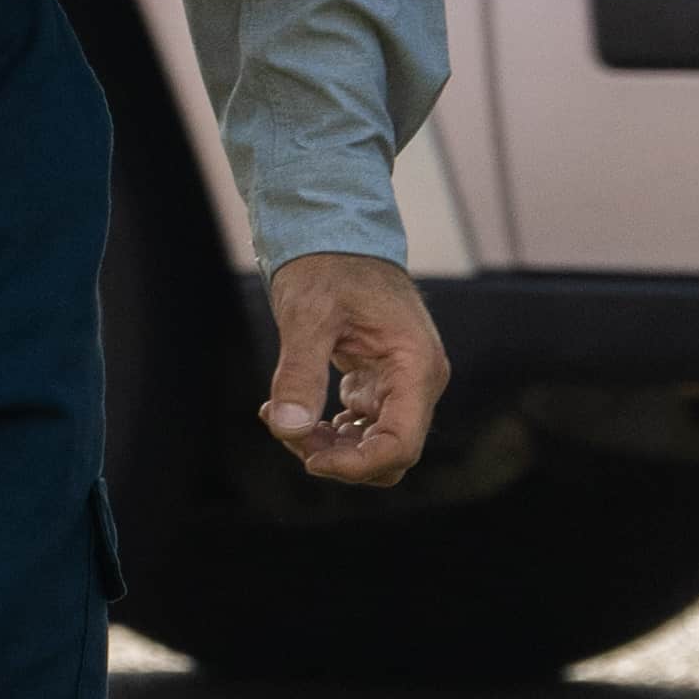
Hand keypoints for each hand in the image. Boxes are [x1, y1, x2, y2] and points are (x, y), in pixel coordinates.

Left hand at [259, 250, 445, 487]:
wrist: (333, 232)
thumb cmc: (327, 265)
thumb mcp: (307, 315)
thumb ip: (298, 371)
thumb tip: (285, 426)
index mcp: (415, 367)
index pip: (400, 445)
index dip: (356, 467)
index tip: (308, 460)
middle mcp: (418, 381)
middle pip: (388, 453)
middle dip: (336, 456)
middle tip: (285, 426)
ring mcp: (401, 383)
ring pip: (372, 444)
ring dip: (327, 445)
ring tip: (281, 414)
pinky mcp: (379, 382)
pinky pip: (360, 426)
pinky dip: (325, 428)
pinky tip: (288, 408)